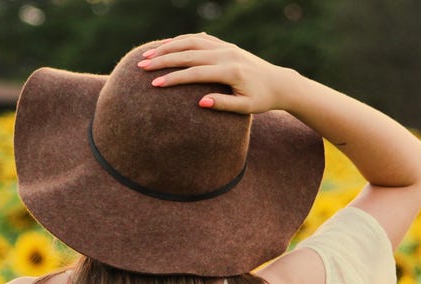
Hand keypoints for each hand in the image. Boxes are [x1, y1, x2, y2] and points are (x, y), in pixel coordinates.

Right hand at [137, 33, 297, 114]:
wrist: (279, 83)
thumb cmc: (262, 99)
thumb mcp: (246, 108)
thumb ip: (224, 105)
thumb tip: (200, 103)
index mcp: (231, 71)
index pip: (196, 73)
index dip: (174, 78)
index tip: (155, 84)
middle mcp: (226, 54)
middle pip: (188, 54)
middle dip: (163, 59)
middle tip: (141, 66)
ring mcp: (225, 46)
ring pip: (191, 41)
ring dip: (168, 47)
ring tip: (148, 54)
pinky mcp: (224, 44)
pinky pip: (198, 38)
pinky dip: (180, 40)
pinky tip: (166, 46)